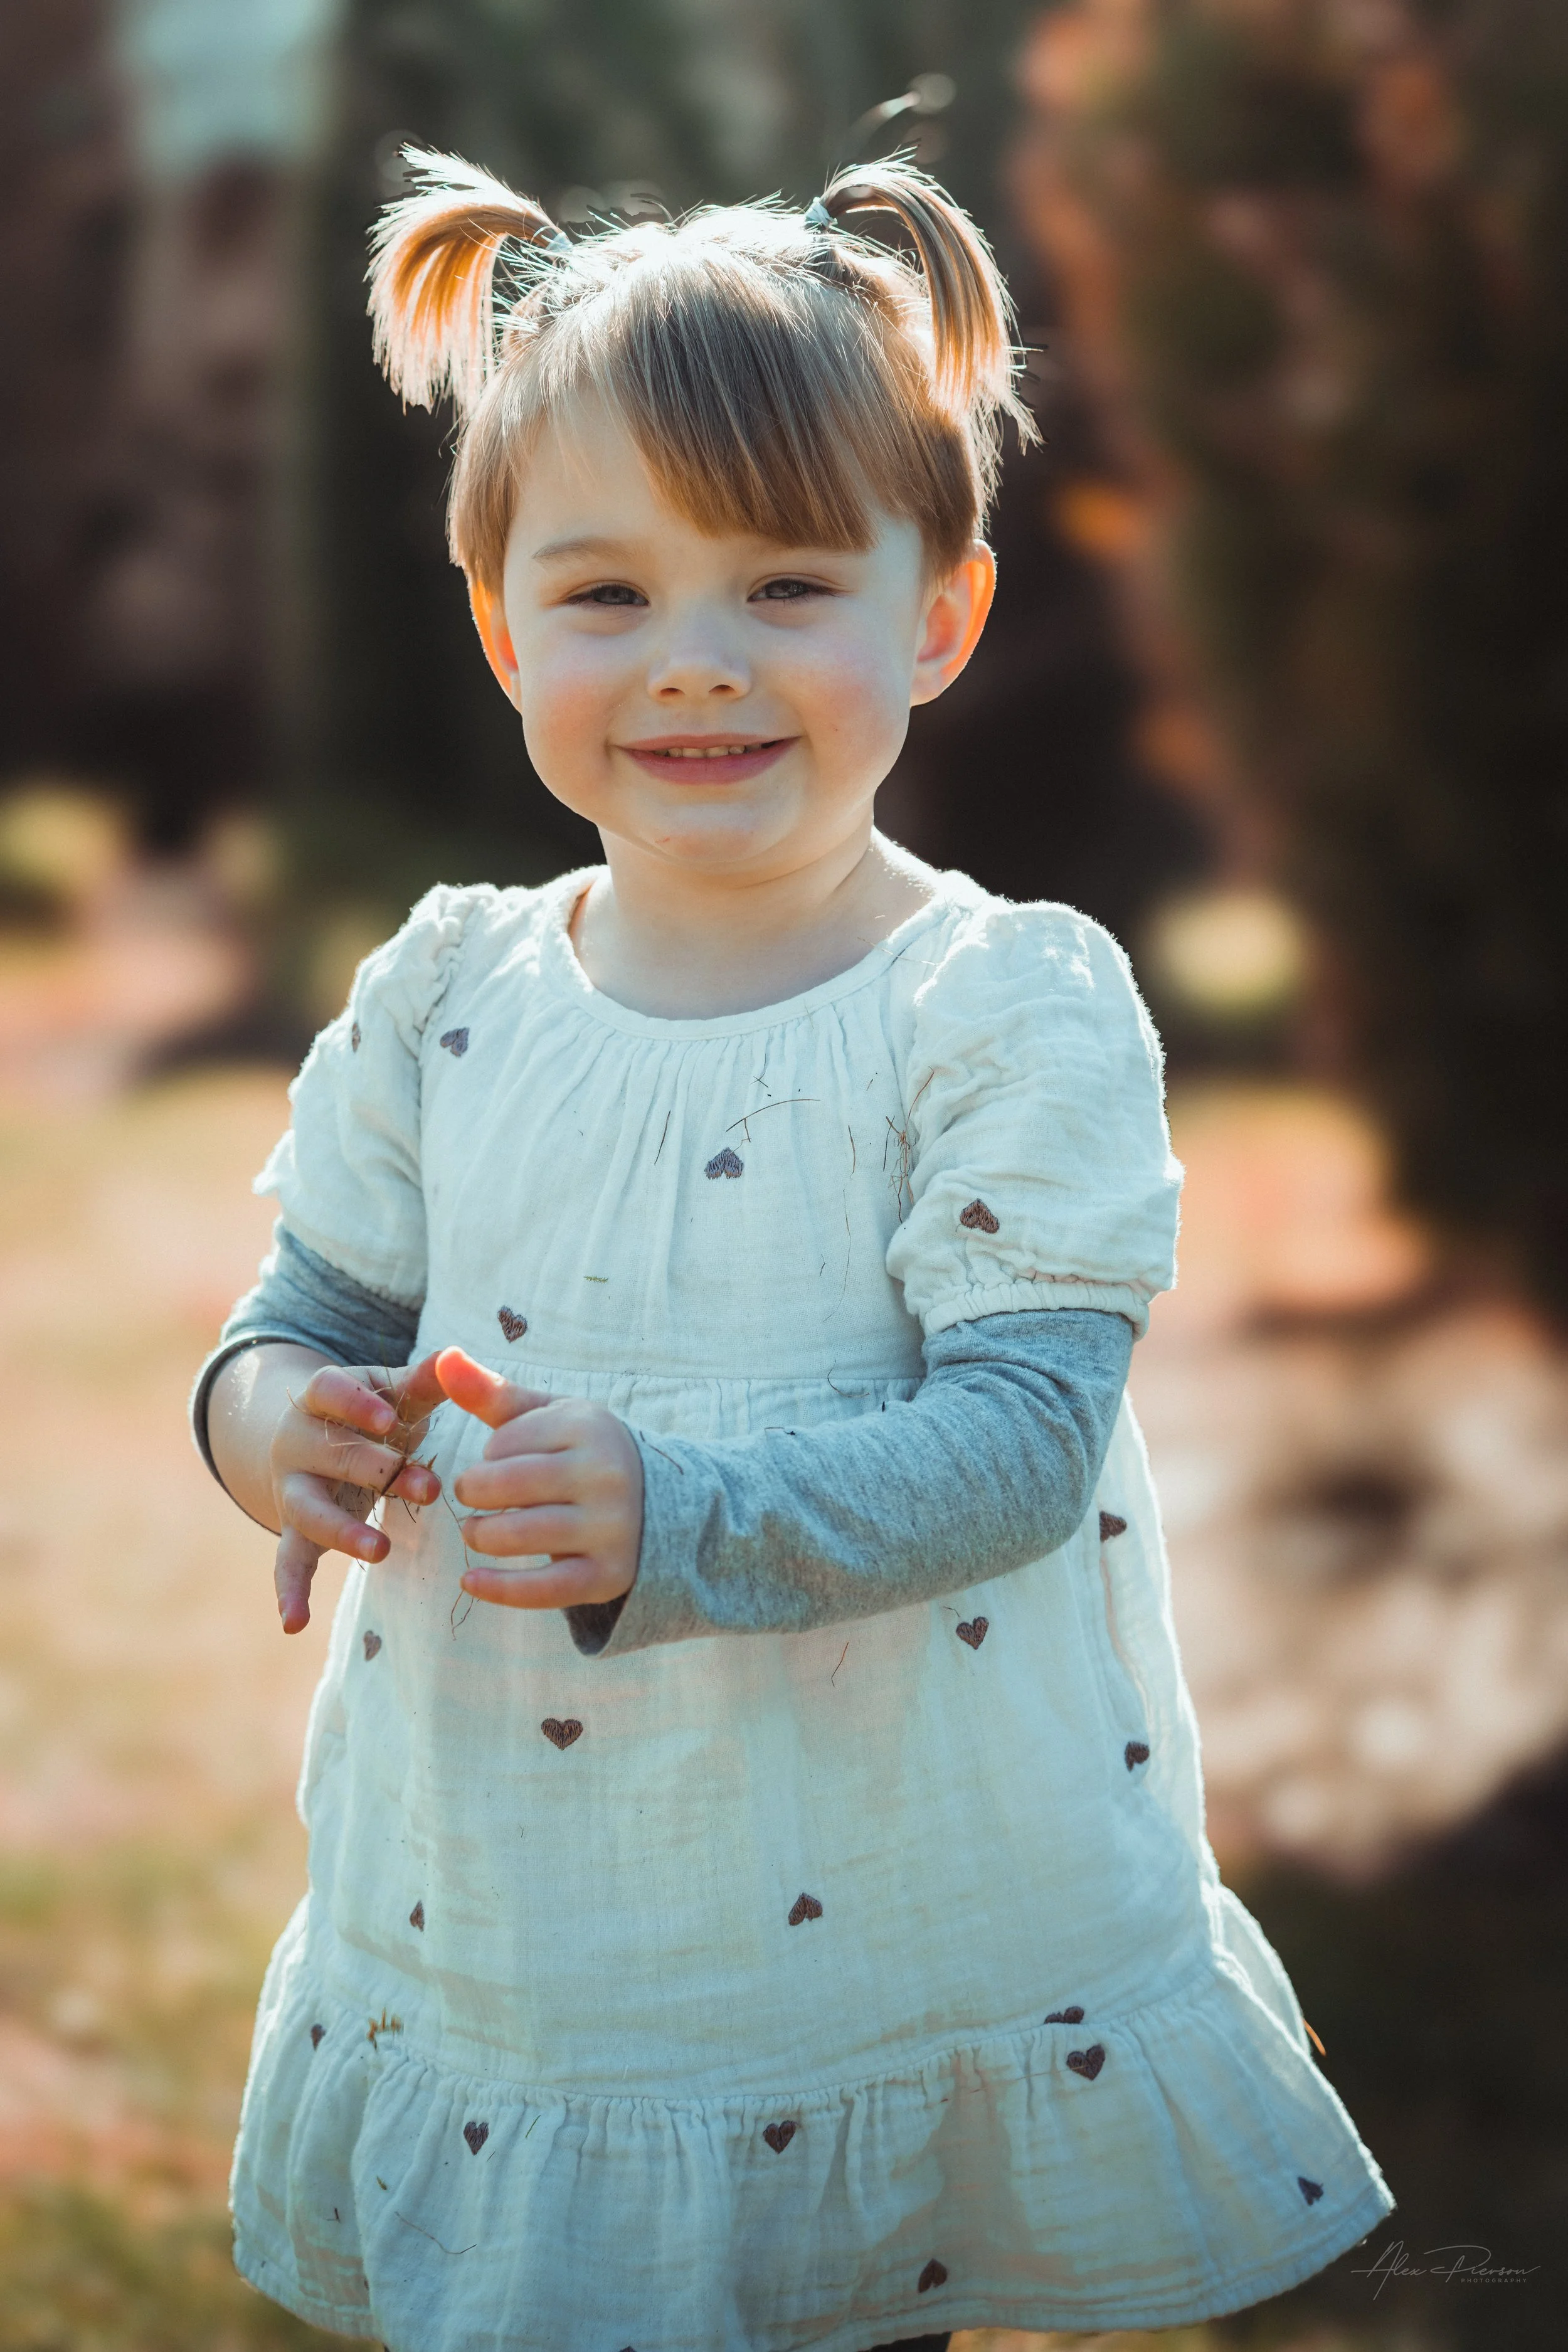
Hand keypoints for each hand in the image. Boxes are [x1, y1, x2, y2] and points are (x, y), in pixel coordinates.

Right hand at [270, 1354, 447, 1633]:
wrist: (316, 1437)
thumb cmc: (372, 1413)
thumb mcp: (393, 1392)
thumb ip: (422, 1380)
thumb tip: (456, 1357)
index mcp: (320, 1397)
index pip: (327, 1392)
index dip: (353, 1405)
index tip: (388, 1420)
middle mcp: (297, 1442)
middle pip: (332, 1456)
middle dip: (380, 1472)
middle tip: (429, 1489)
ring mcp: (293, 1488)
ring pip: (309, 1510)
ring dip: (344, 1532)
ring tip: (381, 1551)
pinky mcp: (295, 1528)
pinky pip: (287, 1561)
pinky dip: (289, 1591)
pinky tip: (295, 1623)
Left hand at [439, 1347, 643, 1610]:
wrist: (655, 1504)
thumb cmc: (581, 1453)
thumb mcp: (546, 1416)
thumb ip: (491, 1391)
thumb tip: (442, 1357)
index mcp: (589, 1427)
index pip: (504, 1443)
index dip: (487, 1456)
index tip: (501, 1461)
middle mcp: (605, 1474)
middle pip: (506, 1487)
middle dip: (475, 1493)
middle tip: (473, 1498)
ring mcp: (611, 1528)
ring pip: (519, 1536)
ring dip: (481, 1536)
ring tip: (476, 1532)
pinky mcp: (608, 1575)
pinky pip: (543, 1589)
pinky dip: (498, 1588)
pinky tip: (470, 1581)